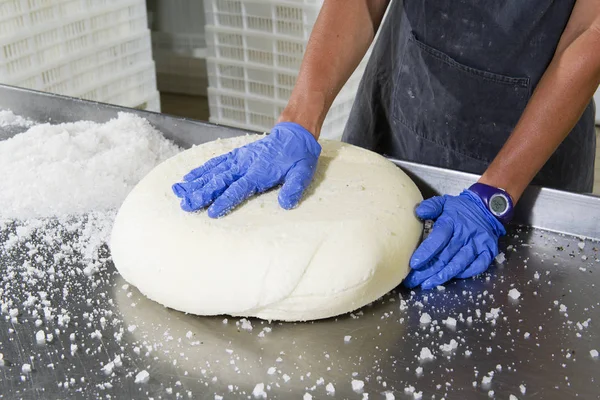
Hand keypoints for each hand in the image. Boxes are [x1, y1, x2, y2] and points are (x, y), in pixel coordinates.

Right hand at [172, 122, 320, 217]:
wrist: (294, 134)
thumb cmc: (298, 157)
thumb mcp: (303, 173)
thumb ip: (293, 188)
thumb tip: (286, 204)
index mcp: (259, 172)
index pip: (238, 188)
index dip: (224, 200)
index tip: (211, 212)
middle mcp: (245, 165)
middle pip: (219, 180)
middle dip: (202, 193)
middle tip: (186, 204)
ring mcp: (238, 159)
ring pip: (213, 171)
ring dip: (196, 182)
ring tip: (180, 192)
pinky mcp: (236, 155)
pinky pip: (216, 162)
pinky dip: (201, 170)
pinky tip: (189, 178)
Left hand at [403, 190, 505, 289]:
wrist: (487, 208)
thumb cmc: (459, 209)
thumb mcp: (444, 202)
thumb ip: (431, 206)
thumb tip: (418, 212)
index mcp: (452, 222)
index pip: (438, 239)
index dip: (427, 252)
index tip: (414, 264)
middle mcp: (465, 234)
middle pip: (445, 256)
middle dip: (428, 270)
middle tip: (413, 281)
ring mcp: (478, 244)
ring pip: (459, 263)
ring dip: (443, 276)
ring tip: (427, 284)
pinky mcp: (488, 251)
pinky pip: (477, 266)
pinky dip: (465, 273)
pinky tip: (451, 278)